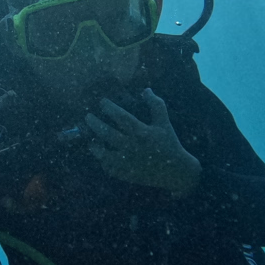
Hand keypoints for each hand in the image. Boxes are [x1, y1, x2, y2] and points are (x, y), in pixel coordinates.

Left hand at [85, 89, 201, 193]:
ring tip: (92, 142)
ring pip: (104, 154)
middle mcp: (132, 146)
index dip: (109, 108)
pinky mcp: (127, 174)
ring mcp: (128, 162)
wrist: (176, 170)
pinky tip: (101, 156)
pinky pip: (110, 168)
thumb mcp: (163, 122)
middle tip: (88, 117)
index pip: (121, 117)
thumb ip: (156, 105)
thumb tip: (146, 90)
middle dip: (95, 124)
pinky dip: (103, 162)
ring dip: (95, 147)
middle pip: (108, 134)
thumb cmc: (169, 143)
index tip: (102, 102)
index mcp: (141, 132)